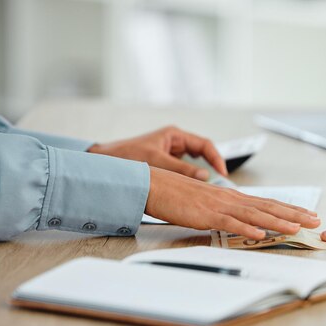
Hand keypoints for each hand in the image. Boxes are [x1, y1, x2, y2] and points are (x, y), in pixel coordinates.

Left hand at [88, 126, 227, 180]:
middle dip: (212, 168)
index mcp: (174, 135)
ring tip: (209, 189)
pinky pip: (183, 172)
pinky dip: (190, 180)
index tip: (223, 173)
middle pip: (202, 154)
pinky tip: (192, 190)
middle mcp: (174, 143)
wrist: (103, 163)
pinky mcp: (164, 165)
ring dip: (201, 175)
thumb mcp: (157, 162)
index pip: (205, 145)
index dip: (216, 158)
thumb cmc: (125, 157)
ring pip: (194, 164)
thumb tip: (205, 177)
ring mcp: (170, 154)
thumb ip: (182, 170)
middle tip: (221, 183)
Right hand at [146, 167, 320, 238]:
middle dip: (294, 214)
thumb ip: (221, 209)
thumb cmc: (176, 193)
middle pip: (268, 206)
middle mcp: (230, 199)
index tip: (306, 213)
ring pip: (255, 214)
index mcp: (231, 197)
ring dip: (278, 221)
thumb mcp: (204, 201)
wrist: (154, 184)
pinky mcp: (206, 215)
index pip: (266, 202)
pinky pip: (230, 223)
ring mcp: (219, 206)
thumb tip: (234, 216)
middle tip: (315, 220)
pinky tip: (261, 235)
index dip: (288, 208)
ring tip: (297, 227)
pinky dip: (246, 229)